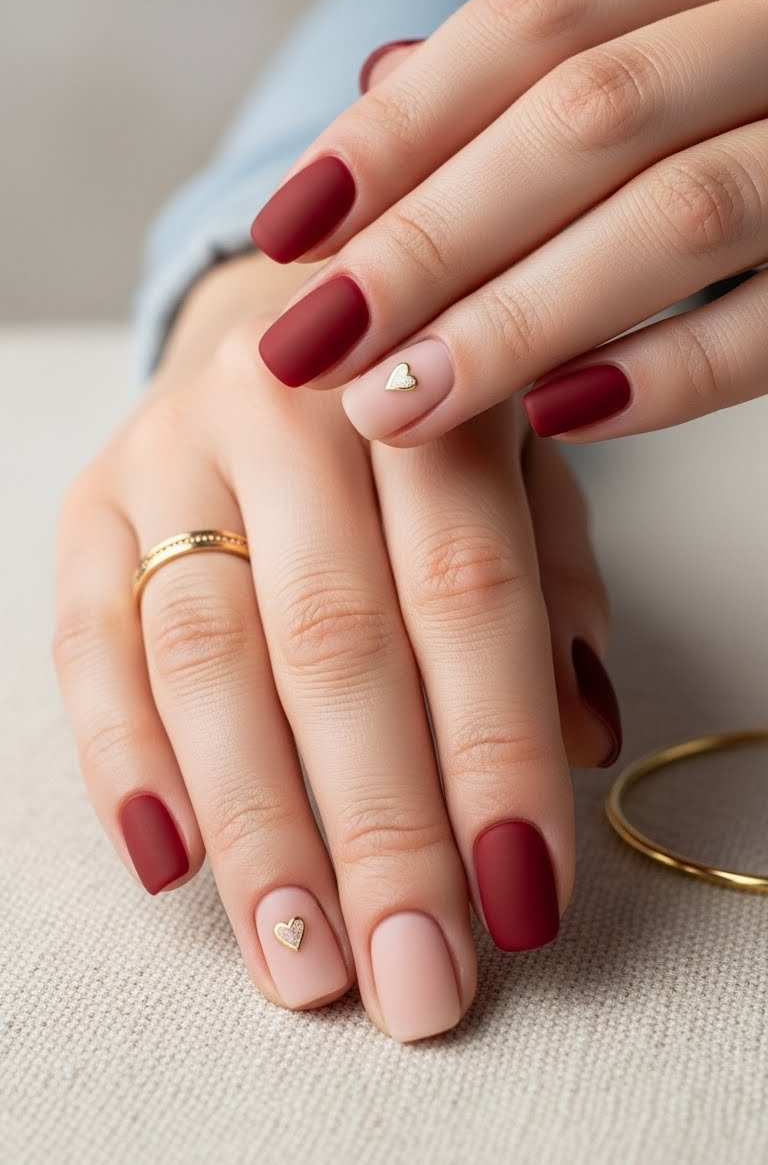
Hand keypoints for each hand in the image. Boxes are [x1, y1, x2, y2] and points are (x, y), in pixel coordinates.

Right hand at [53, 256, 618, 1041]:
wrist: (286, 314)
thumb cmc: (420, 421)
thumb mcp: (520, 470)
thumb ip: (553, 591)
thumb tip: (585, 738)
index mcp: (421, 393)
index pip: (466, 590)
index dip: (496, 750)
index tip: (523, 898)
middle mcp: (286, 409)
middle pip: (333, 642)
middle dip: (379, 827)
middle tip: (416, 974)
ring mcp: (171, 455)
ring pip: (206, 659)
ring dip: (258, 829)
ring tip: (303, 961)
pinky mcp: (90, 507)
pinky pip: (90, 645)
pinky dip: (126, 761)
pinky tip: (171, 866)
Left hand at [250, 0, 767, 445]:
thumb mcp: (690, 21)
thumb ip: (558, 56)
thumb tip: (376, 84)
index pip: (539, 17)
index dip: (402, 124)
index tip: (288, 226)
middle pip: (587, 117)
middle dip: (431, 238)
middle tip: (313, 340)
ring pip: (679, 217)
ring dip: (520, 320)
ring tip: (396, 401)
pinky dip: (668, 372)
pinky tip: (559, 417)